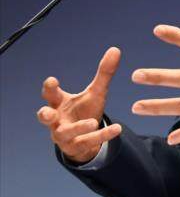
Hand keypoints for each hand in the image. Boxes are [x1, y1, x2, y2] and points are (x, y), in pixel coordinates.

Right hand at [36, 47, 122, 163]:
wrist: (86, 137)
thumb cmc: (85, 110)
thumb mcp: (95, 92)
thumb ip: (104, 73)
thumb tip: (116, 49)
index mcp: (59, 103)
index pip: (50, 95)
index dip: (49, 89)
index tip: (51, 80)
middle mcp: (57, 120)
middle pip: (45, 117)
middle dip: (45, 115)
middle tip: (49, 113)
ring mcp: (63, 135)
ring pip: (65, 133)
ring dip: (78, 127)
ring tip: (93, 122)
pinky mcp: (75, 147)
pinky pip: (87, 142)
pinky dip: (102, 136)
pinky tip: (117, 128)